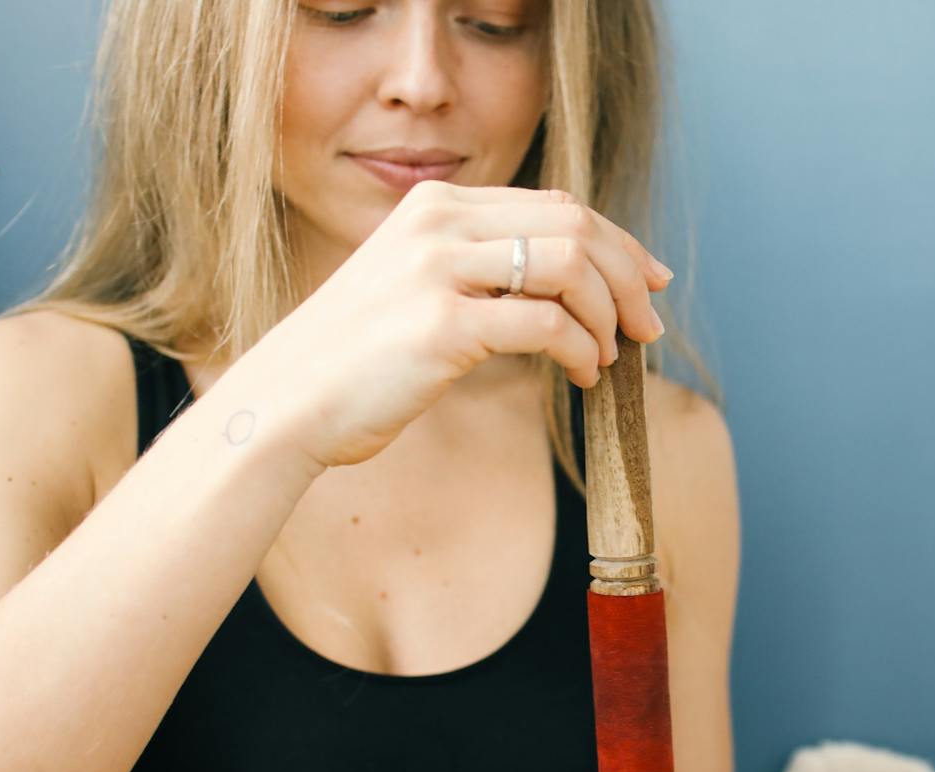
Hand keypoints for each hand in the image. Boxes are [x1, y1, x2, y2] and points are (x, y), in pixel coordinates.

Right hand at [234, 181, 670, 468]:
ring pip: (570, 268)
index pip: (555, 205)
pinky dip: (582, 350)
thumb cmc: (356, 361)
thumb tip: (564, 283)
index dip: (617, 242)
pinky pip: (547, 324)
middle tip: (648, 325)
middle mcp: (439, 223)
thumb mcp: (415, 289)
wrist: (286, 403)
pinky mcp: (442, 324)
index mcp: (437, 206)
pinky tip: (583, 375)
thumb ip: (475, 269)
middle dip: (627, 276)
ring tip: (609, 356)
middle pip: (574, 227)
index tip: (648, 282)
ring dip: (607, 315)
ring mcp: (438, 269)